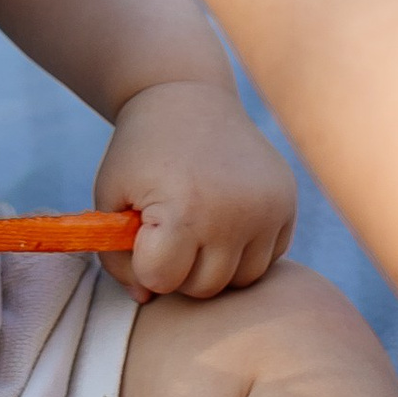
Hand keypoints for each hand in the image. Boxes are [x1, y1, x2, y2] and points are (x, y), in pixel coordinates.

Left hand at [92, 79, 297, 298]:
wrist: (189, 96)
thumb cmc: (141, 152)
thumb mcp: (110, 197)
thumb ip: (117, 257)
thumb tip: (147, 300)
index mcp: (186, 208)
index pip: (161, 280)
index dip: (143, 262)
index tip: (141, 232)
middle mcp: (235, 212)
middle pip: (205, 287)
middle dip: (180, 268)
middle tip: (169, 228)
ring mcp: (268, 208)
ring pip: (242, 279)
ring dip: (215, 263)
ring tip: (197, 225)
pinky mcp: (287, 202)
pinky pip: (268, 257)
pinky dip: (245, 248)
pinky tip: (224, 216)